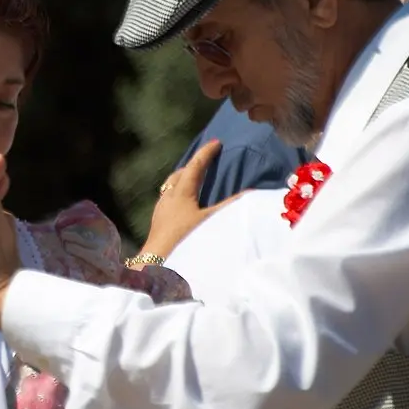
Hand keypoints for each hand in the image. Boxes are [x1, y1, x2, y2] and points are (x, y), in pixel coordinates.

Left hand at [142, 140, 244, 258]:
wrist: (158, 265)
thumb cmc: (186, 241)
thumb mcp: (212, 222)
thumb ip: (231, 207)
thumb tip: (250, 193)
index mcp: (181, 193)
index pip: (195, 166)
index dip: (206, 153)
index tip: (216, 142)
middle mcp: (168, 198)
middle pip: (179, 174)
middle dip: (193, 165)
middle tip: (205, 160)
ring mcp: (160, 211)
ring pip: (170, 187)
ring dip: (183, 180)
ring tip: (193, 181)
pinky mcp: (157, 224)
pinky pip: (167, 200)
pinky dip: (177, 196)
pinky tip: (182, 208)